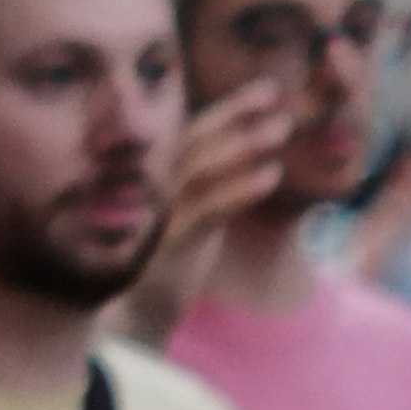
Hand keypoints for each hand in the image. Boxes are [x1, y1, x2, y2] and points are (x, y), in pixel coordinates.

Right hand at [119, 77, 296, 339]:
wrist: (129, 320)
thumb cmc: (160, 267)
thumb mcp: (180, 220)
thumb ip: (200, 188)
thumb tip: (239, 158)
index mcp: (155, 180)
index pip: (192, 134)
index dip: (228, 108)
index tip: (265, 89)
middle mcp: (149, 190)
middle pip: (192, 141)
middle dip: (233, 114)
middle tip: (274, 94)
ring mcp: (156, 216)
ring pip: (199, 169)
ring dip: (241, 144)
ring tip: (281, 128)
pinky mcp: (168, 247)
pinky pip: (207, 210)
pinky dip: (239, 188)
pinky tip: (271, 175)